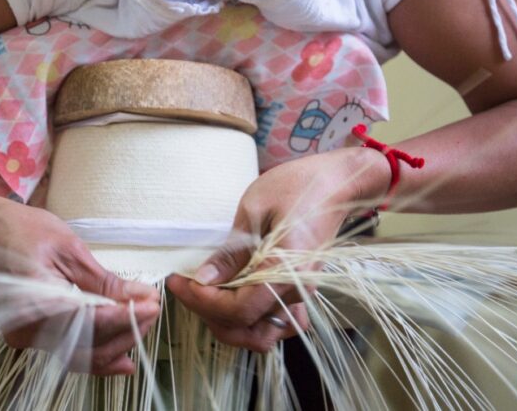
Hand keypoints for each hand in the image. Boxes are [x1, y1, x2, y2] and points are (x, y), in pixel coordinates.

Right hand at [0, 198, 160, 375]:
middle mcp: (27, 329)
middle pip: (87, 346)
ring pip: (79, 356)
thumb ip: (105, 280)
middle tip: (153, 311)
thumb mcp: (68, 247)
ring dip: (114, 345)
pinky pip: (66, 351)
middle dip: (126, 332)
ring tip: (142, 327)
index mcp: (35, 301)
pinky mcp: (29, 334)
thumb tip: (141, 297)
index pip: (91, 322)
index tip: (152, 306)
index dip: (126, 318)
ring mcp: (25, 336)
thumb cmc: (18, 230)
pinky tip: (119, 352)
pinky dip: (94, 351)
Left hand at [166, 146, 387, 351]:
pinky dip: (251, 322)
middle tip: (185, 287)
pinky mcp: (299, 290)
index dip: (202, 301)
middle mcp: (296, 292)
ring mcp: (301, 294)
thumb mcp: (254, 209)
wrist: (337, 182)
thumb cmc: (299, 186)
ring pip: (261, 334)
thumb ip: (231, 252)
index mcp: (286, 272)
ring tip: (205, 295)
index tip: (179, 281)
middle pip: (246, 329)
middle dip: (208, 313)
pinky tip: (232, 299)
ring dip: (229, 323)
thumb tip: (204, 280)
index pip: (239, 309)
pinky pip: (276, 323)